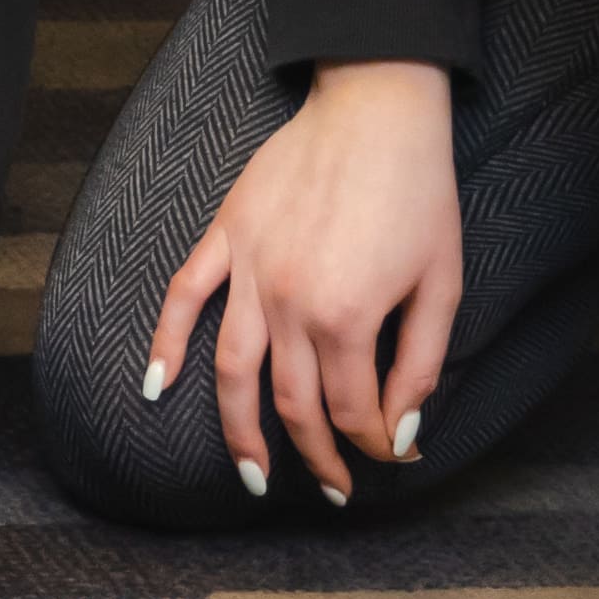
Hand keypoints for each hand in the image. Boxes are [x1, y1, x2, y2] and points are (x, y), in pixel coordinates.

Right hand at [149, 59, 460, 499]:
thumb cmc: (419, 196)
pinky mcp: (227, 236)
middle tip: (334, 489)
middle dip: (315, 455)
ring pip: (231, 369)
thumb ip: (418, 366)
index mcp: (346, 318)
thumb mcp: (442, 287)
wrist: (375, 110)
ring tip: (250, 475)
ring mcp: (249, 269)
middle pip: (292, 401)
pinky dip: (166, 344)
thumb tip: (402, 431)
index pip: (353, 409)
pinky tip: (157, 385)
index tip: (393, 455)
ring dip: (238, 431)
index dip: (375, 444)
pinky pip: (184, 296)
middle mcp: (288, 302)